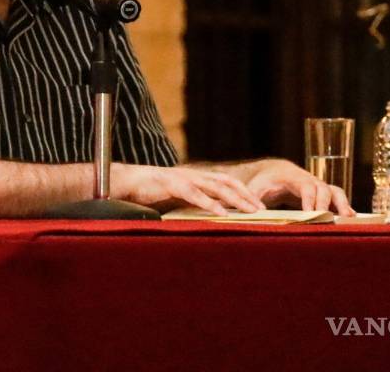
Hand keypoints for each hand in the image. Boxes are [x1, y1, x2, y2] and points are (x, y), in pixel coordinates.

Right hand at [112, 164, 263, 215]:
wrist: (128, 182)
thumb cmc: (151, 191)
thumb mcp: (177, 197)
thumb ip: (193, 202)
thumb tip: (210, 215)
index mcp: (196, 177)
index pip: (225, 181)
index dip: (242, 190)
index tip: (257, 203)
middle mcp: (193, 175)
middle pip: (226, 182)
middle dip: (245, 194)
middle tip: (261, 207)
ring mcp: (183, 179)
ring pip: (215, 187)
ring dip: (234, 199)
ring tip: (248, 210)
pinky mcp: (172, 185)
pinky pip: (194, 195)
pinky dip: (209, 203)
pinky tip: (220, 212)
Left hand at [243, 159, 354, 214]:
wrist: (273, 172)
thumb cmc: (263, 182)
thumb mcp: (254, 188)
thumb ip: (253, 199)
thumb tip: (258, 213)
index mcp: (292, 177)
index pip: (305, 185)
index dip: (309, 198)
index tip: (311, 213)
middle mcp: (309, 179)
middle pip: (323, 188)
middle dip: (326, 204)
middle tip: (328, 219)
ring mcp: (318, 186)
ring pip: (335, 192)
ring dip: (342, 204)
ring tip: (348, 218)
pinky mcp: (322, 194)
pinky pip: (337, 198)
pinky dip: (344, 207)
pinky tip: (351, 220)